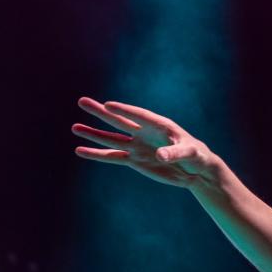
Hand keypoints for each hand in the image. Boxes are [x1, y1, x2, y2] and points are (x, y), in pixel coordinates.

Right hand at [72, 97, 220, 188]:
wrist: (195, 170)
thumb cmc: (196, 156)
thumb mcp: (189, 153)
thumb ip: (174, 153)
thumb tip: (159, 156)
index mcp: (160, 125)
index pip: (139, 115)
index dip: (124, 110)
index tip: (108, 104)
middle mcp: (144, 133)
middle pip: (119, 120)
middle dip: (101, 112)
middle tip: (82, 101)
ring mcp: (138, 146)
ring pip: (112, 139)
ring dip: (93, 134)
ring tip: (75, 127)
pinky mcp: (135, 160)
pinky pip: (112, 157)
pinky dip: (97, 154)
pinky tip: (80, 150)